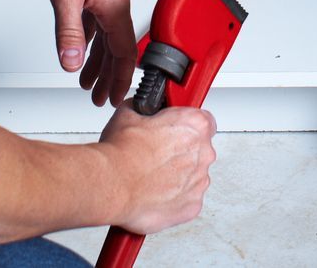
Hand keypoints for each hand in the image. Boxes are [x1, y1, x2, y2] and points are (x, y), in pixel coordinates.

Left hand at [36, 0, 136, 107]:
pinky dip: (90, 39)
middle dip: (109, 76)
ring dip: (97, 60)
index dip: (121, 79)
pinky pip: (96, 21)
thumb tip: (71, 63)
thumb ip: (69, 33)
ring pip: (105, 35)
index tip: (116, 98)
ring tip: (86, 80)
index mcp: (115, 6)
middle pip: (116, 48)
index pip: (124, 53)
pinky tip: (80, 45)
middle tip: (100, 98)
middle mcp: (114, 1)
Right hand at [99, 101, 217, 234]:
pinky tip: (154, 194)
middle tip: (156, 156)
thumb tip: (142, 110)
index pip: (204, 121)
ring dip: (176, 177)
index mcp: (195, 125)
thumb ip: (146, 109)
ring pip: (193, 177)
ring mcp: (199, 182)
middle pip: (198, 151)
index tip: (175, 130)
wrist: (112, 184)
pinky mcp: (191, 207)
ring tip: (150, 177)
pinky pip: (186, 200)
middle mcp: (203, 153)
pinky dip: (173, 199)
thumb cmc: (122, 152)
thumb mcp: (130, 113)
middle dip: (179, 153)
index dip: (186, 126)